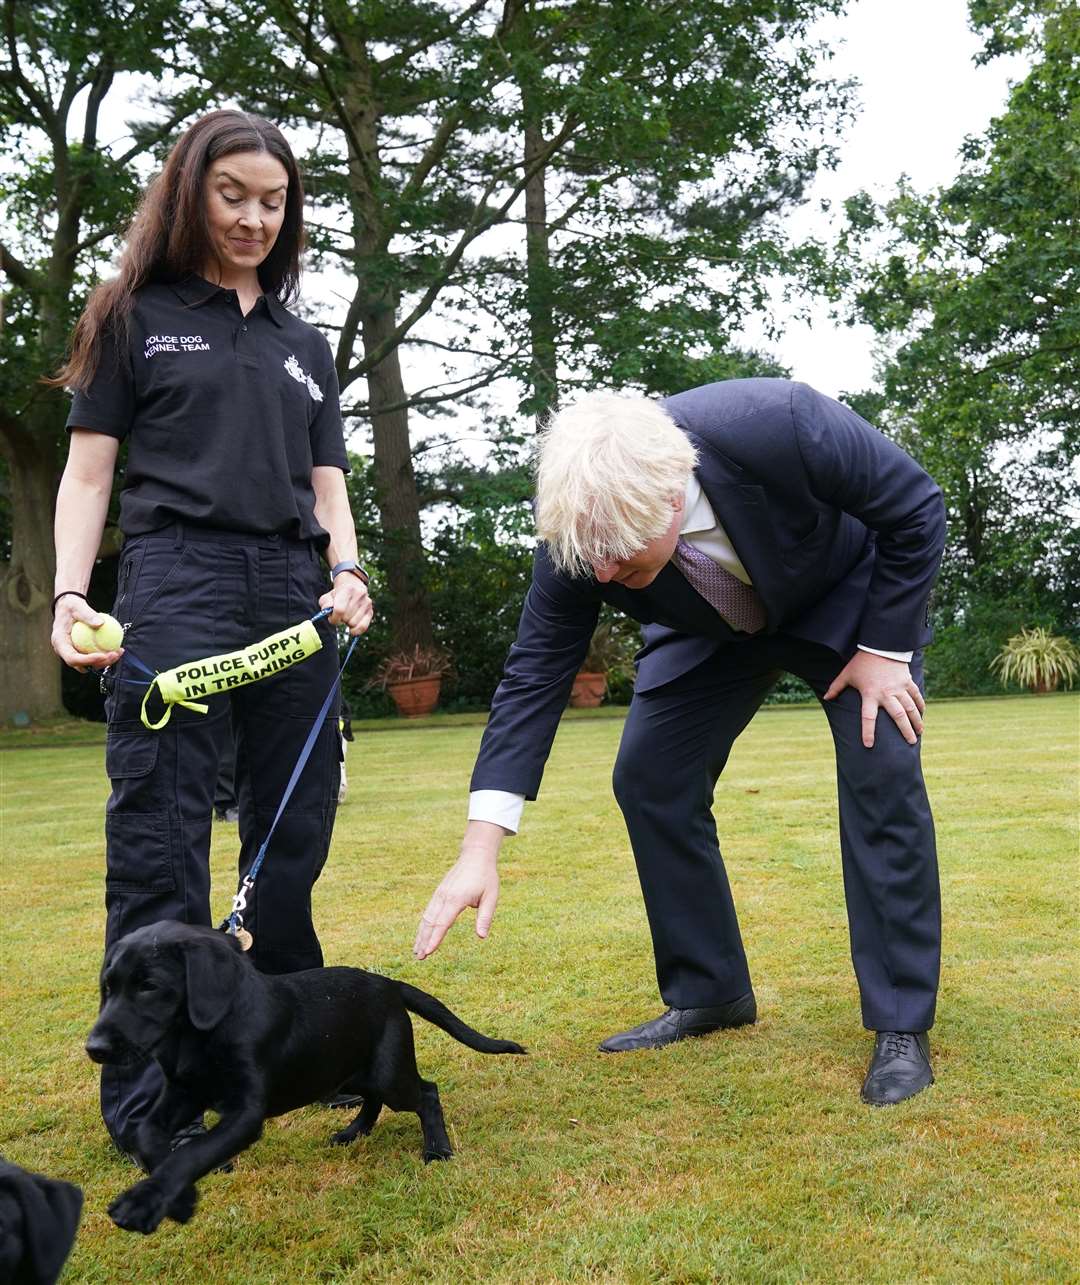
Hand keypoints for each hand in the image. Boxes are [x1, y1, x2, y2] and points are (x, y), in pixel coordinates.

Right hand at [50, 598, 122, 673]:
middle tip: (114, 654)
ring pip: (89, 664)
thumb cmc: (72, 606)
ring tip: (118, 652)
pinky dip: (105, 655)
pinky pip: (94, 656)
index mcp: (59, 643)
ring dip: (105, 661)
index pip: (72, 658)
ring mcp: (73, 652)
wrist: (69, 607)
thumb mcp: (78, 606)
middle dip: (99, 663)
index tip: (102, 655)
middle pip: (81, 665)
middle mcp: (65, 651)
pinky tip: (118, 649)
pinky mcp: (82, 651)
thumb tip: (101, 623)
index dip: (87, 660)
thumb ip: (87, 614)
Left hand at [319, 573, 372, 636]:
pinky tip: (352, 628)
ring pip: (353, 624)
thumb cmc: (337, 595)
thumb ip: (325, 604)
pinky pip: (363, 627)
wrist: (353, 586)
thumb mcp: (328, 596)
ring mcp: (367, 603)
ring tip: (346, 616)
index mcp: (347, 590)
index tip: (332, 618)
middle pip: (346, 618)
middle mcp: (359, 595)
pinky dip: (356, 631)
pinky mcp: (370, 611)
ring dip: (347, 623)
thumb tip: (328, 610)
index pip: (340, 610)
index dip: (334, 618)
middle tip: (339, 615)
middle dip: (340, 620)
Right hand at [413, 823, 504, 958]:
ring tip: (416, 951)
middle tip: (420, 957)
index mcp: (457, 899)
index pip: (443, 923)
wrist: (476, 855)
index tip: (428, 952)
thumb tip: (482, 937)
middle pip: (430, 922)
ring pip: (426, 917)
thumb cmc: (486, 877)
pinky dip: (423, 924)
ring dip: (421, 934)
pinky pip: (428, 911)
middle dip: (424, 941)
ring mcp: (439, 894)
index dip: (435, 939)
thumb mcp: (491, 897)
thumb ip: (485, 917)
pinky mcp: (439, 892)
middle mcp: (444, 897)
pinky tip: (422, 934)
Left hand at [824, 650, 924, 747]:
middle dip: (905, 730)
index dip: (868, 731)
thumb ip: (836, 687)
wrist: (880, 645)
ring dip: (916, 721)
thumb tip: (825, 698)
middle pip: (898, 715)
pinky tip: (922, 714)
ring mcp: (899, 687)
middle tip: (910, 743)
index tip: (869, 745)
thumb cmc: (861, 662)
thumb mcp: (847, 674)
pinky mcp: (907, 681)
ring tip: (919, 733)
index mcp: (869, 694)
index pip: (868, 717)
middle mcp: (886, 693)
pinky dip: (920, 705)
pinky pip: (916, 695)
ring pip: (910, 707)